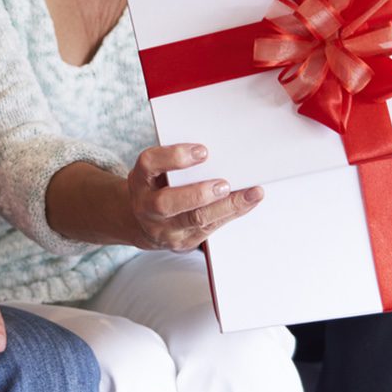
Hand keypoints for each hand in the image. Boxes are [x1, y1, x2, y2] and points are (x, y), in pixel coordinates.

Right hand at [125, 143, 262, 250]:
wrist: (141, 222)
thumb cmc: (156, 187)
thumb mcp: (156, 171)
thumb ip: (177, 162)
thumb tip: (219, 149)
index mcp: (140, 180)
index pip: (149, 164)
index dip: (174, 157)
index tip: (203, 151)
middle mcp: (147, 207)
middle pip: (167, 203)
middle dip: (198, 193)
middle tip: (223, 184)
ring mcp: (164, 228)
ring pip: (195, 219)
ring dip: (226, 206)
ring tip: (250, 194)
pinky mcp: (182, 242)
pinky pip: (210, 228)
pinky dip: (232, 213)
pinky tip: (248, 202)